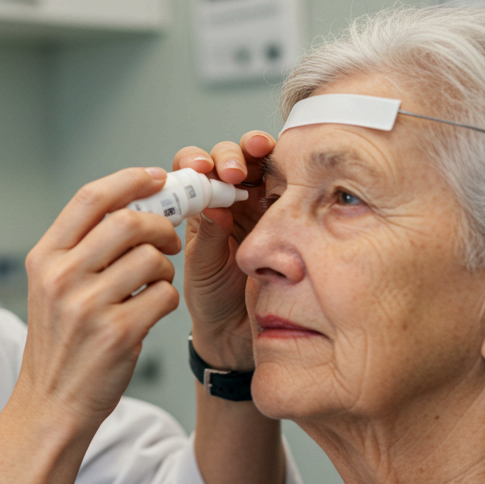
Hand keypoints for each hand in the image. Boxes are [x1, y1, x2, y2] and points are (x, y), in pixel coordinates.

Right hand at [17, 167, 182, 433]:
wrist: (50, 404)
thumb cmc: (60, 345)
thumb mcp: (52, 288)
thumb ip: (82, 248)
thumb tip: (135, 206)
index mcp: (44, 258)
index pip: (91, 198)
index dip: (130, 180)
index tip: (158, 178)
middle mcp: (61, 277)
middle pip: (127, 222)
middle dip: (160, 224)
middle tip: (169, 238)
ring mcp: (87, 306)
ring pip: (151, 258)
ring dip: (165, 267)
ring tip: (155, 282)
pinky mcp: (117, 333)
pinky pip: (163, 296)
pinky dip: (167, 299)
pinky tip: (152, 310)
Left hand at [174, 132, 274, 370]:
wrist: (238, 331)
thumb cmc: (211, 299)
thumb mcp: (203, 267)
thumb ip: (208, 237)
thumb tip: (213, 206)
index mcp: (198, 206)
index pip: (193, 168)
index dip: (196, 161)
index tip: (198, 170)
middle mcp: (229, 199)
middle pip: (229, 156)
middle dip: (230, 155)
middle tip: (232, 173)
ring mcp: (261, 203)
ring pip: (262, 162)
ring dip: (260, 152)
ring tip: (260, 156)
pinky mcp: (289, 213)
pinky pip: (291, 184)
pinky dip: (291, 171)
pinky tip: (290, 173)